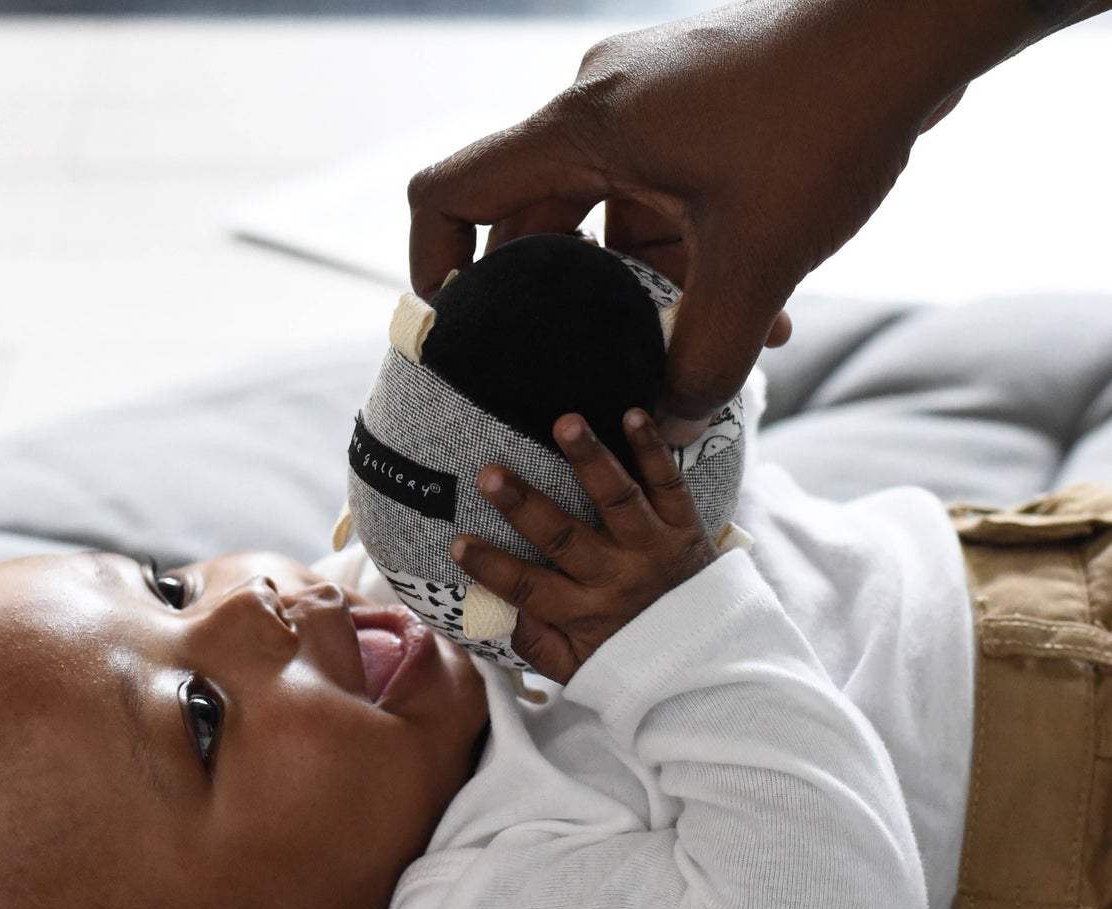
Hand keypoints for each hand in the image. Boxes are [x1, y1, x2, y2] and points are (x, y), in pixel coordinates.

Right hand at [408, 0, 975, 444]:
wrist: (912, 26)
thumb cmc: (829, 117)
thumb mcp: (757, 264)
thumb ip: (702, 363)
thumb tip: (665, 432)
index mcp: (580, 131)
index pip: (450, 193)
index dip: (432, 268)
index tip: (460, 334)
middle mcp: (597, 111)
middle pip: (528, 224)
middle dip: (558, 307)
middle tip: (582, 368)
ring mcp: (644, 108)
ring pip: (603, 222)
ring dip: (640, 293)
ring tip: (699, 352)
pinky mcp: (689, 115)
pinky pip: (656, 202)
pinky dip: (685, 261)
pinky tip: (753, 314)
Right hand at [450, 411, 715, 684]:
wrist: (712, 652)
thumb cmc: (631, 654)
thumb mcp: (579, 666)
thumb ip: (536, 643)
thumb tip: (493, 611)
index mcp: (585, 613)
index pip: (529, 589)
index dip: (491, 568)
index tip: (457, 543)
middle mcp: (617, 577)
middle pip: (565, 538)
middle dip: (525, 506)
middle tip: (490, 474)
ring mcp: (653, 546)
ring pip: (618, 500)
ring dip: (591, 459)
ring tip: (566, 423)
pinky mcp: (684, 523)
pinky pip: (668, 483)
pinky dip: (654, 448)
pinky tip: (634, 414)